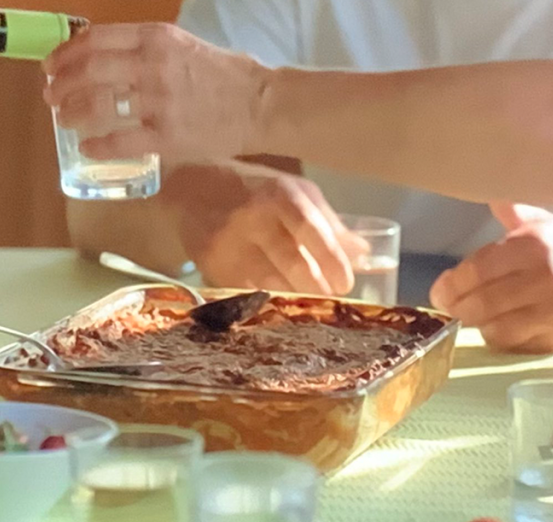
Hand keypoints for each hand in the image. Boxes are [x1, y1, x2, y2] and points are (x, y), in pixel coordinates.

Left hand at [43, 24, 267, 163]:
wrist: (262, 104)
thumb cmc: (228, 76)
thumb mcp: (184, 46)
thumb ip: (147, 51)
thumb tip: (107, 61)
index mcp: (156, 38)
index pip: (94, 40)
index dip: (65, 54)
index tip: (52, 66)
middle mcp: (152, 65)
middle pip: (88, 71)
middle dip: (61, 85)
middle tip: (51, 97)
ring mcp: (159, 102)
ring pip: (98, 106)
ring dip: (72, 113)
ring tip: (64, 120)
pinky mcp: (167, 136)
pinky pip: (120, 141)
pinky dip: (97, 145)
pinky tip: (88, 148)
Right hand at [173, 166, 364, 294]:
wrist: (189, 188)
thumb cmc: (254, 188)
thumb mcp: (294, 191)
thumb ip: (329, 222)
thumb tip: (363, 253)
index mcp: (280, 194)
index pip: (311, 231)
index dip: (332, 261)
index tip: (346, 283)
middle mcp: (253, 218)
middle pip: (292, 263)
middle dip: (317, 287)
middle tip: (330, 299)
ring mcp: (229, 243)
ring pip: (269, 283)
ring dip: (294, 298)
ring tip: (308, 304)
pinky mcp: (212, 265)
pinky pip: (246, 291)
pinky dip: (266, 300)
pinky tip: (278, 303)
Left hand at [430, 203, 552, 353]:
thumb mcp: (544, 227)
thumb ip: (515, 212)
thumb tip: (492, 194)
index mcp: (534, 244)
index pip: (479, 267)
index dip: (453, 283)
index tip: (440, 291)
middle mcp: (544, 275)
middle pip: (482, 300)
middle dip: (457, 307)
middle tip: (450, 309)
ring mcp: (552, 307)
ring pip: (494, 324)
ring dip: (476, 323)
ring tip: (472, 318)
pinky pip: (513, 342)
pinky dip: (497, 337)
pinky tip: (497, 329)